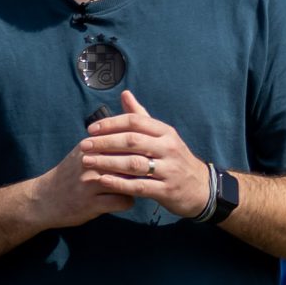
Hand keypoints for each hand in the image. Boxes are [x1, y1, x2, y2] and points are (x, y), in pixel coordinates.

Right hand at [30, 133, 140, 230]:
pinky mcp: (91, 204)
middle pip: (130, 158)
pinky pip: (122, 201)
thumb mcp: (84, 151)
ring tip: (140, 185)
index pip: (125, 139)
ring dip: (138, 183)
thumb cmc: (70, 174)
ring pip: (129, 180)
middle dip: (145, 164)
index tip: (151, 151)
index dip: (143, 145)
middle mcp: (90, 162)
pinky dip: (128, 201)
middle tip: (152, 170)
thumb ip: (107, 138)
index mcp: (90, 146)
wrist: (44, 199)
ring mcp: (90, 184)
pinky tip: (125, 200)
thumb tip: (136, 123)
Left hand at [82, 90, 210, 218]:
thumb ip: (141, 116)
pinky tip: (102, 180)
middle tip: (84, 145)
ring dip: (107, 162)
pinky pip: (139, 186)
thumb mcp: (163, 136)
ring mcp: (169, 170)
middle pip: (132, 141)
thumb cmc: (174, 159)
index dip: (111, 124)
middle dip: (105, 142)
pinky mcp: (167, 190)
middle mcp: (168, 148)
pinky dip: (119, 183)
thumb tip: (124, 94)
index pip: (135, 122)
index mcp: (165, 132)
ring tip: (87, 161)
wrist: (201, 188)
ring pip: (134, 163)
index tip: (91, 129)